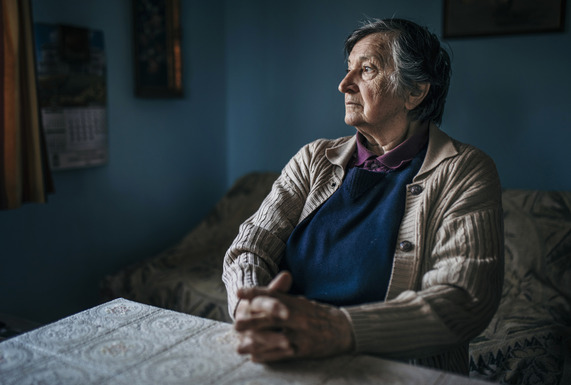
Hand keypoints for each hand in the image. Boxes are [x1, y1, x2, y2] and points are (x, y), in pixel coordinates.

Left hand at [234, 271, 354, 361]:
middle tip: (236, 324)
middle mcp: (297, 317)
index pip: (273, 295)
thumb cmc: (319, 315)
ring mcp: (300, 334)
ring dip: (255, 344)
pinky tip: (255, 358)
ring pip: (274, 339)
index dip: (256, 293)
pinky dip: (267, 356)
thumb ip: (284, 298)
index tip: (239, 292)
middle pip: (271, 317)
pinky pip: (282, 354)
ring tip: (239, 347)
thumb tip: (265, 294)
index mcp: (296, 303)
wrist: (344, 329)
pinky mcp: (303, 350)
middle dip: (252, 321)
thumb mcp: (302, 303)